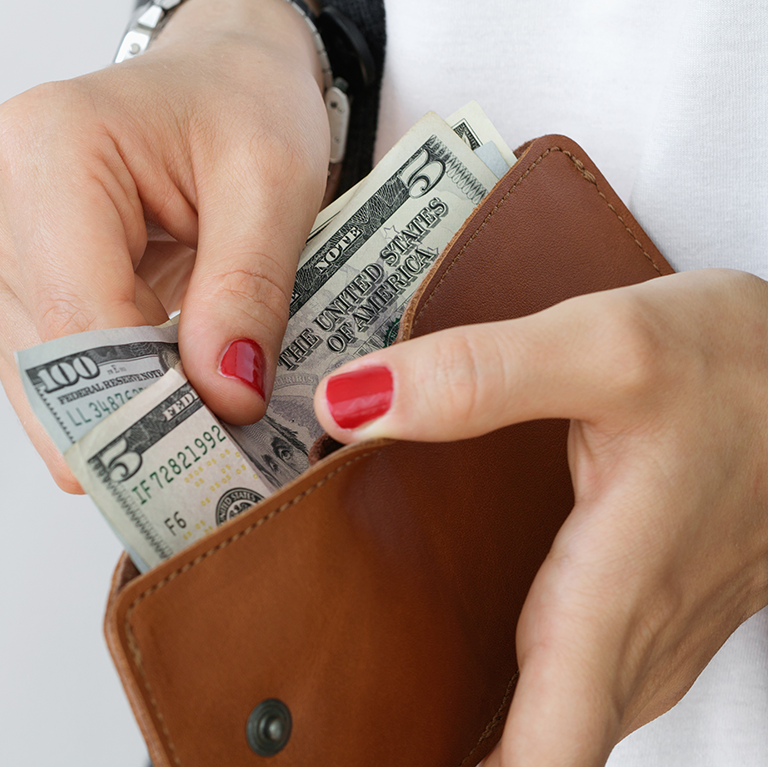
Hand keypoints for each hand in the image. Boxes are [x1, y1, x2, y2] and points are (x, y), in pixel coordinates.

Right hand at [0, 0, 330, 491]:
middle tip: (226, 428)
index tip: (220, 447)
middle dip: (141, 406)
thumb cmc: (239, 111)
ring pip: (42, 382)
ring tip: (200, 376)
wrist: (210, 83)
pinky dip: (103, 392)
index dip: (148, 396)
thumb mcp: (275, 181)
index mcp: (45, 144)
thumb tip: (222, 397)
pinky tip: (157, 365)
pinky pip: (39, 377)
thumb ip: (249, 286)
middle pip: (55, 356)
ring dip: (122, 402)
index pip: (76, 313)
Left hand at [313, 268, 767, 765]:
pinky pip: (579, 682)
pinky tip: (468, 667)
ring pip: (558, 722)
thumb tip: (350, 403)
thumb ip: (477, 379)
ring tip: (385, 720)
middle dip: (442, 752)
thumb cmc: (740, 369)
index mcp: (608, 598)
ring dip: (482, 733)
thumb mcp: (604, 348)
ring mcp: (651, 636)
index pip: (541, 755)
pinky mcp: (655, 613)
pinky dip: (520, 696)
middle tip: (345, 740)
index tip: (377, 758)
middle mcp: (632, 641)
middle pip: (536, 751)